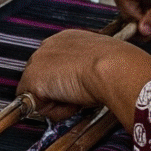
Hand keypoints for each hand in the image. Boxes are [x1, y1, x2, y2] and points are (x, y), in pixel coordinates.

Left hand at [17, 31, 140, 119]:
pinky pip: (36, 107)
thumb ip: (88, 69)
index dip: (65, 81)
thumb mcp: (103, 63)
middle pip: (44, 79)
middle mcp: (49, 46)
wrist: (114, 68)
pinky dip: (54, 111)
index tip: (78, 90)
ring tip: (79, 95)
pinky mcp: (33, 80)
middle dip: (58, 92)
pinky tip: (71, 101)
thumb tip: (85, 83)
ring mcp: (38, 62)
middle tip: (81, 94)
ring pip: (39, 94)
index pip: (55, 64)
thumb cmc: (118, 66)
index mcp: (67, 39)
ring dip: (58, 102)